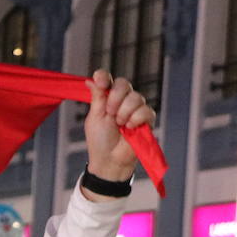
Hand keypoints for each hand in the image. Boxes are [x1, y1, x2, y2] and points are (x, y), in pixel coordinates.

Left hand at [81, 69, 154, 192]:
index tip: (100, 81)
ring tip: (120, 125)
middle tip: (110, 114)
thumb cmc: (100, 140)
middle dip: (115, 98)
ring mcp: (135, 109)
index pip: (108, 80)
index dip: (104, 77)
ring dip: (124, 113)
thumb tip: (90, 80)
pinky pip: (145, 110)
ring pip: (135, 97)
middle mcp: (122, 101)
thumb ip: (97, 97)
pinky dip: (135, 119)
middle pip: (124, 84)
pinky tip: (130, 128)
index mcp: (107, 99)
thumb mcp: (95, 117)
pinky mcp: (147, 119)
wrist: (110, 159)